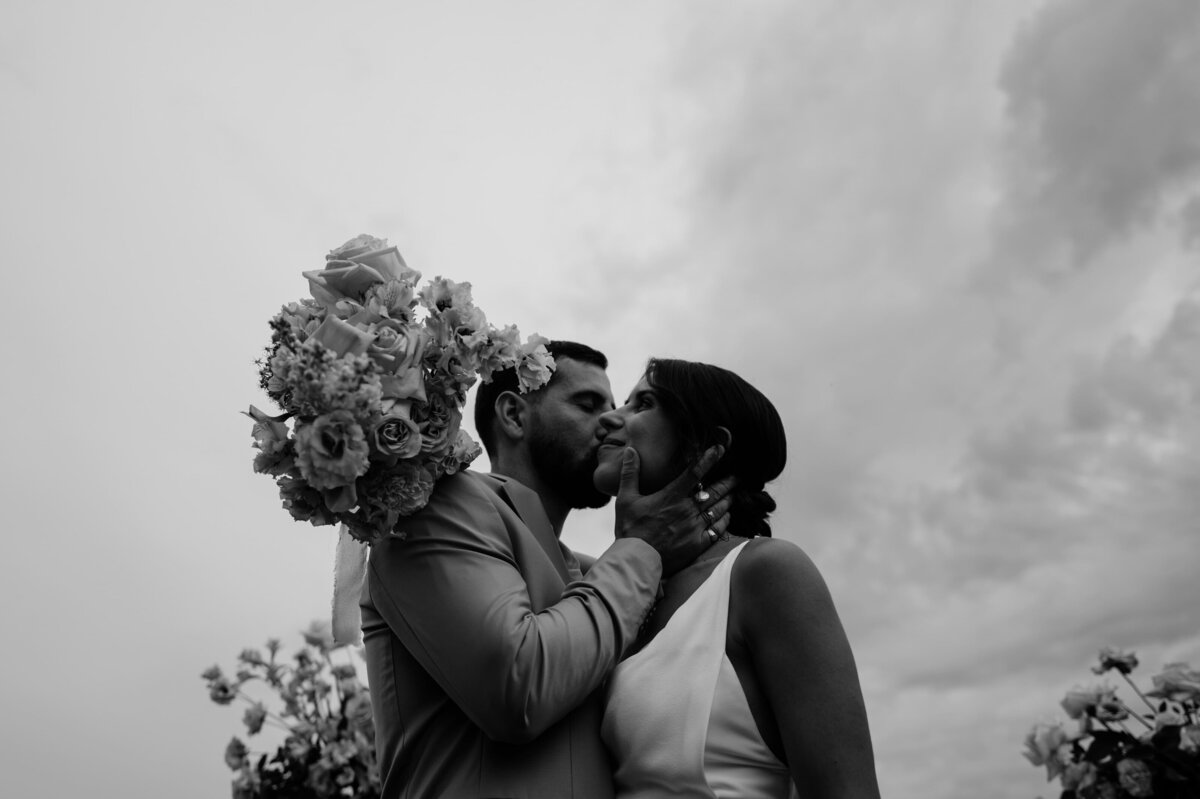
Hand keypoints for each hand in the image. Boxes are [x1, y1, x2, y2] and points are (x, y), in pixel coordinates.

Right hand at [613, 444, 735, 576]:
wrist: (636, 560)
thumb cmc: (629, 530)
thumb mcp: (625, 499)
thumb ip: (630, 473)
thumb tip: (631, 450)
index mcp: (671, 496)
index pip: (694, 473)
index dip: (708, 459)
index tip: (719, 450)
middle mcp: (687, 510)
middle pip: (714, 491)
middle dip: (728, 482)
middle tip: (736, 477)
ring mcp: (694, 527)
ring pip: (719, 509)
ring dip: (728, 500)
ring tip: (733, 494)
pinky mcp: (698, 544)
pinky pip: (718, 530)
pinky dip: (725, 521)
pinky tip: (727, 516)